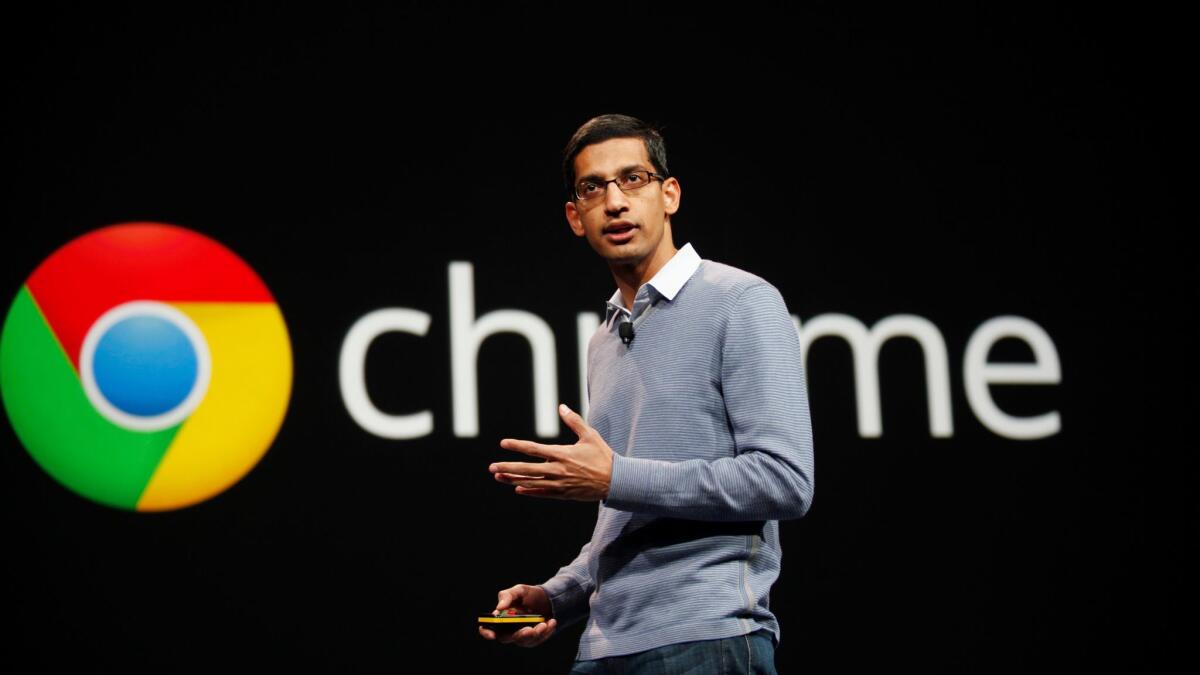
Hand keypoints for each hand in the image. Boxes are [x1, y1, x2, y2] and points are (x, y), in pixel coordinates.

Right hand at [478, 583, 557, 646]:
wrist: (548, 598)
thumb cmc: (530, 594)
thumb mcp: (519, 590)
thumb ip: (507, 596)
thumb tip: (499, 608)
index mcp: (501, 617)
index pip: (487, 628)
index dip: (486, 632)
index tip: (492, 634)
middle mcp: (509, 629)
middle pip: (508, 639)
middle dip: (520, 635)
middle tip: (530, 629)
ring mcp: (521, 635)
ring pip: (524, 641)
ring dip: (536, 634)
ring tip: (545, 623)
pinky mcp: (534, 638)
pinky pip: (538, 640)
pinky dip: (545, 632)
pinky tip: (551, 622)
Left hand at [490, 404, 613, 500]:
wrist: (616, 481)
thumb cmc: (603, 456)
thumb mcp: (590, 435)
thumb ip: (574, 421)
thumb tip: (561, 407)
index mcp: (562, 454)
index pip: (533, 449)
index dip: (517, 446)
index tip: (503, 444)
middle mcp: (558, 470)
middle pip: (526, 469)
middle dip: (507, 468)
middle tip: (491, 467)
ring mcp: (559, 484)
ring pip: (531, 482)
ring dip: (513, 479)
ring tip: (498, 477)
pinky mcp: (563, 494)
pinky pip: (542, 493)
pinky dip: (529, 491)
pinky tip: (518, 488)